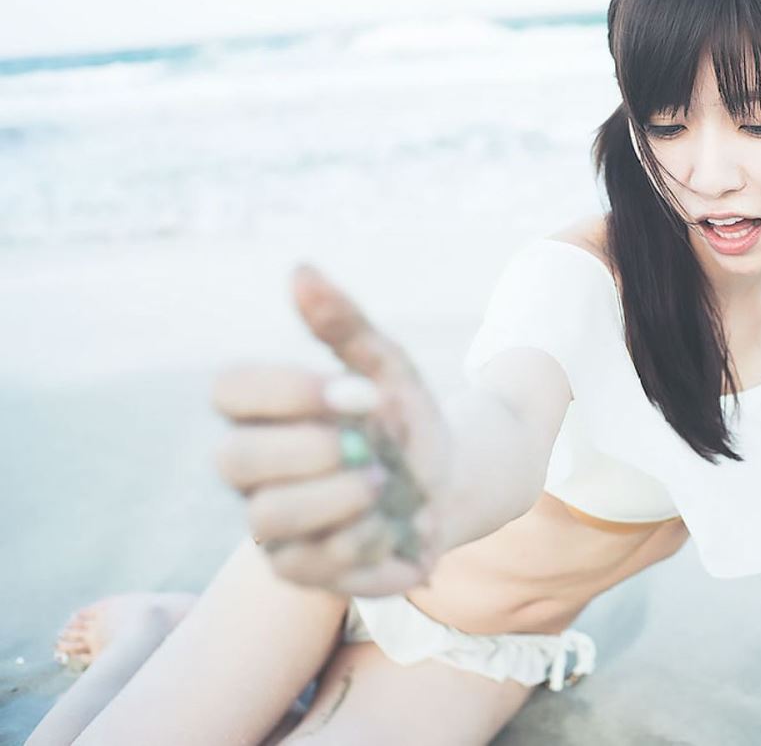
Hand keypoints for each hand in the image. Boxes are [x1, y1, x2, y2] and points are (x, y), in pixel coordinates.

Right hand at [212, 263, 456, 596]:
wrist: (450, 484)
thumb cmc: (404, 420)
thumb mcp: (388, 367)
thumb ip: (346, 325)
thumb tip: (300, 270)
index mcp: (266, 411)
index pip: (230, 391)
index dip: (288, 391)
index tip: (359, 392)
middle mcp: (254, 469)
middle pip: (236, 461)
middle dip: (310, 451)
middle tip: (369, 447)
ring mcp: (273, 524)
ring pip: (269, 518)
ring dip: (338, 500)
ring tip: (384, 486)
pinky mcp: (301, 571)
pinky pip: (313, 567)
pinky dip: (366, 543)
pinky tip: (398, 526)